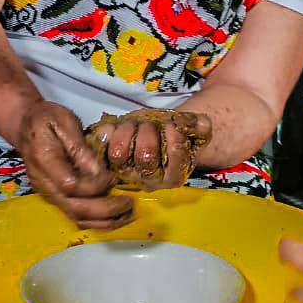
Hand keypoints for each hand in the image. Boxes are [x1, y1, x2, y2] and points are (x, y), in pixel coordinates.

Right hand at [14, 100, 131, 229]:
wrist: (25, 126)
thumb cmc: (46, 119)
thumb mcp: (64, 121)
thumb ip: (80, 148)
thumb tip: (99, 172)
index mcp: (44, 161)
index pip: (71, 185)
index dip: (96, 186)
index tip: (113, 178)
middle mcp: (43, 183)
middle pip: (75, 208)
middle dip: (105, 210)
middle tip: (128, 203)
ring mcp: (47, 193)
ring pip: (75, 216)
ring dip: (103, 220)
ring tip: (125, 213)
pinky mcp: (53, 197)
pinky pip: (74, 214)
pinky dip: (95, 219)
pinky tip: (113, 214)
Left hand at [84, 109, 211, 190]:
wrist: (156, 136)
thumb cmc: (172, 134)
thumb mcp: (190, 128)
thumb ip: (199, 125)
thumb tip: (199, 124)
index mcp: (173, 175)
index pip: (174, 157)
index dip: (173, 137)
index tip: (171, 125)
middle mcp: (149, 180)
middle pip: (145, 156)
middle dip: (149, 132)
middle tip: (150, 123)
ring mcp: (127, 173)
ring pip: (121, 154)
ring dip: (129, 130)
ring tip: (136, 122)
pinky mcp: (109, 163)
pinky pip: (103, 149)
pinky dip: (107, 132)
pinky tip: (113, 125)